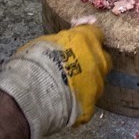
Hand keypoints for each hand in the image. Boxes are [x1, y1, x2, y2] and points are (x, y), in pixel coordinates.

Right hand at [0, 24, 110, 138]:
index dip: (87, 36)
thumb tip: (62, 44)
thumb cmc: (35, 61)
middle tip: (76, 64)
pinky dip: (78, 102)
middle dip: (92, 61)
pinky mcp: (91, 105)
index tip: (80, 38)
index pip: (96, 32)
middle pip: (102, 59)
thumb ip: (62, 43)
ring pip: (97, 82)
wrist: (35, 91)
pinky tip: (65, 103)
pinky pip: (88, 102)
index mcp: (86, 40)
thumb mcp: (45, 41)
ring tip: (68, 87)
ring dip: (86, 82)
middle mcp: (97, 60)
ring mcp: (97, 85)